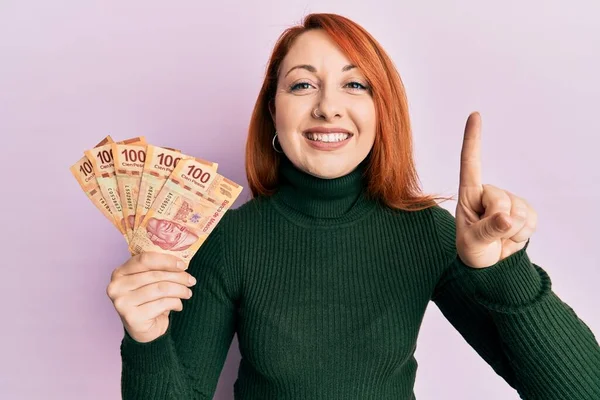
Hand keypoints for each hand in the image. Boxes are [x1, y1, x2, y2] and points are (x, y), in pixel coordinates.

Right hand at [106, 252, 196, 342]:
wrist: (144, 330)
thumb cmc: (149, 301)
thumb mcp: (150, 282)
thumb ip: (158, 269)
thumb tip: (180, 263)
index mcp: (120, 272)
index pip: (145, 259)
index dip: (167, 260)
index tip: (183, 265)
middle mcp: (116, 287)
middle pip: (156, 275)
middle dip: (179, 277)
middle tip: (192, 281)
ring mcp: (122, 303)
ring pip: (161, 289)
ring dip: (180, 290)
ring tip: (188, 293)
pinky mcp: (132, 317)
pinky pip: (162, 304)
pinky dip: (176, 303)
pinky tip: (178, 305)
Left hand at [455, 112, 537, 268]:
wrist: (490, 266)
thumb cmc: (473, 251)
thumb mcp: (472, 243)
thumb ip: (487, 230)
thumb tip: (507, 217)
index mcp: (468, 194)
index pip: (470, 163)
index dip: (473, 139)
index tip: (474, 114)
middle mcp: (488, 193)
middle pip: (501, 201)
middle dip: (498, 223)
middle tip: (488, 235)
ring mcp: (508, 201)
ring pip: (518, 212)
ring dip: (511, 231)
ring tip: (498, 237)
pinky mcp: (525, 210)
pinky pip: (531, 221)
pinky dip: (522, 234)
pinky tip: (511, 236)